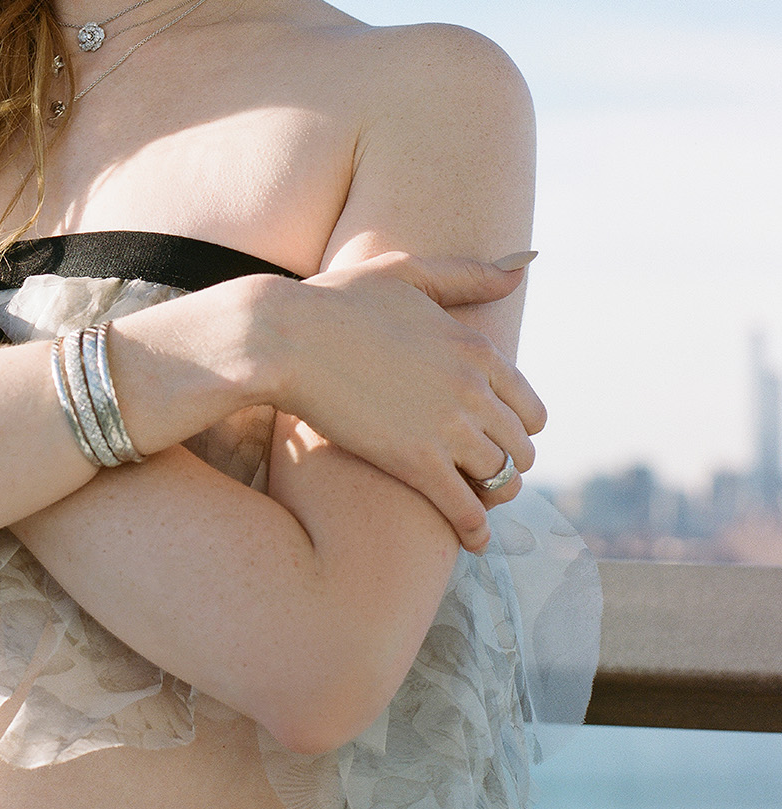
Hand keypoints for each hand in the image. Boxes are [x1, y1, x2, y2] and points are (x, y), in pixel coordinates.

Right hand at [256, 252, 543, 549]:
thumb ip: (466, 275)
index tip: (494, 439)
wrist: (281, 336)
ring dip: (491, 495)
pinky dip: (475, 530)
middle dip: (505, 464)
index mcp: (477, 348)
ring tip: (473, 504)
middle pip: (519, 446)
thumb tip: (524, 266)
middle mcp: (475, 389)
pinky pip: (466, 508)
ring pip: (500, 478)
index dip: (515, 429)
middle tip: (480, 476)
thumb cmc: (333, 300)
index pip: (527, 406)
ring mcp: (449, 427)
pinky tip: (473, 542)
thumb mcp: (405, 273)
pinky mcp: (417, 461)